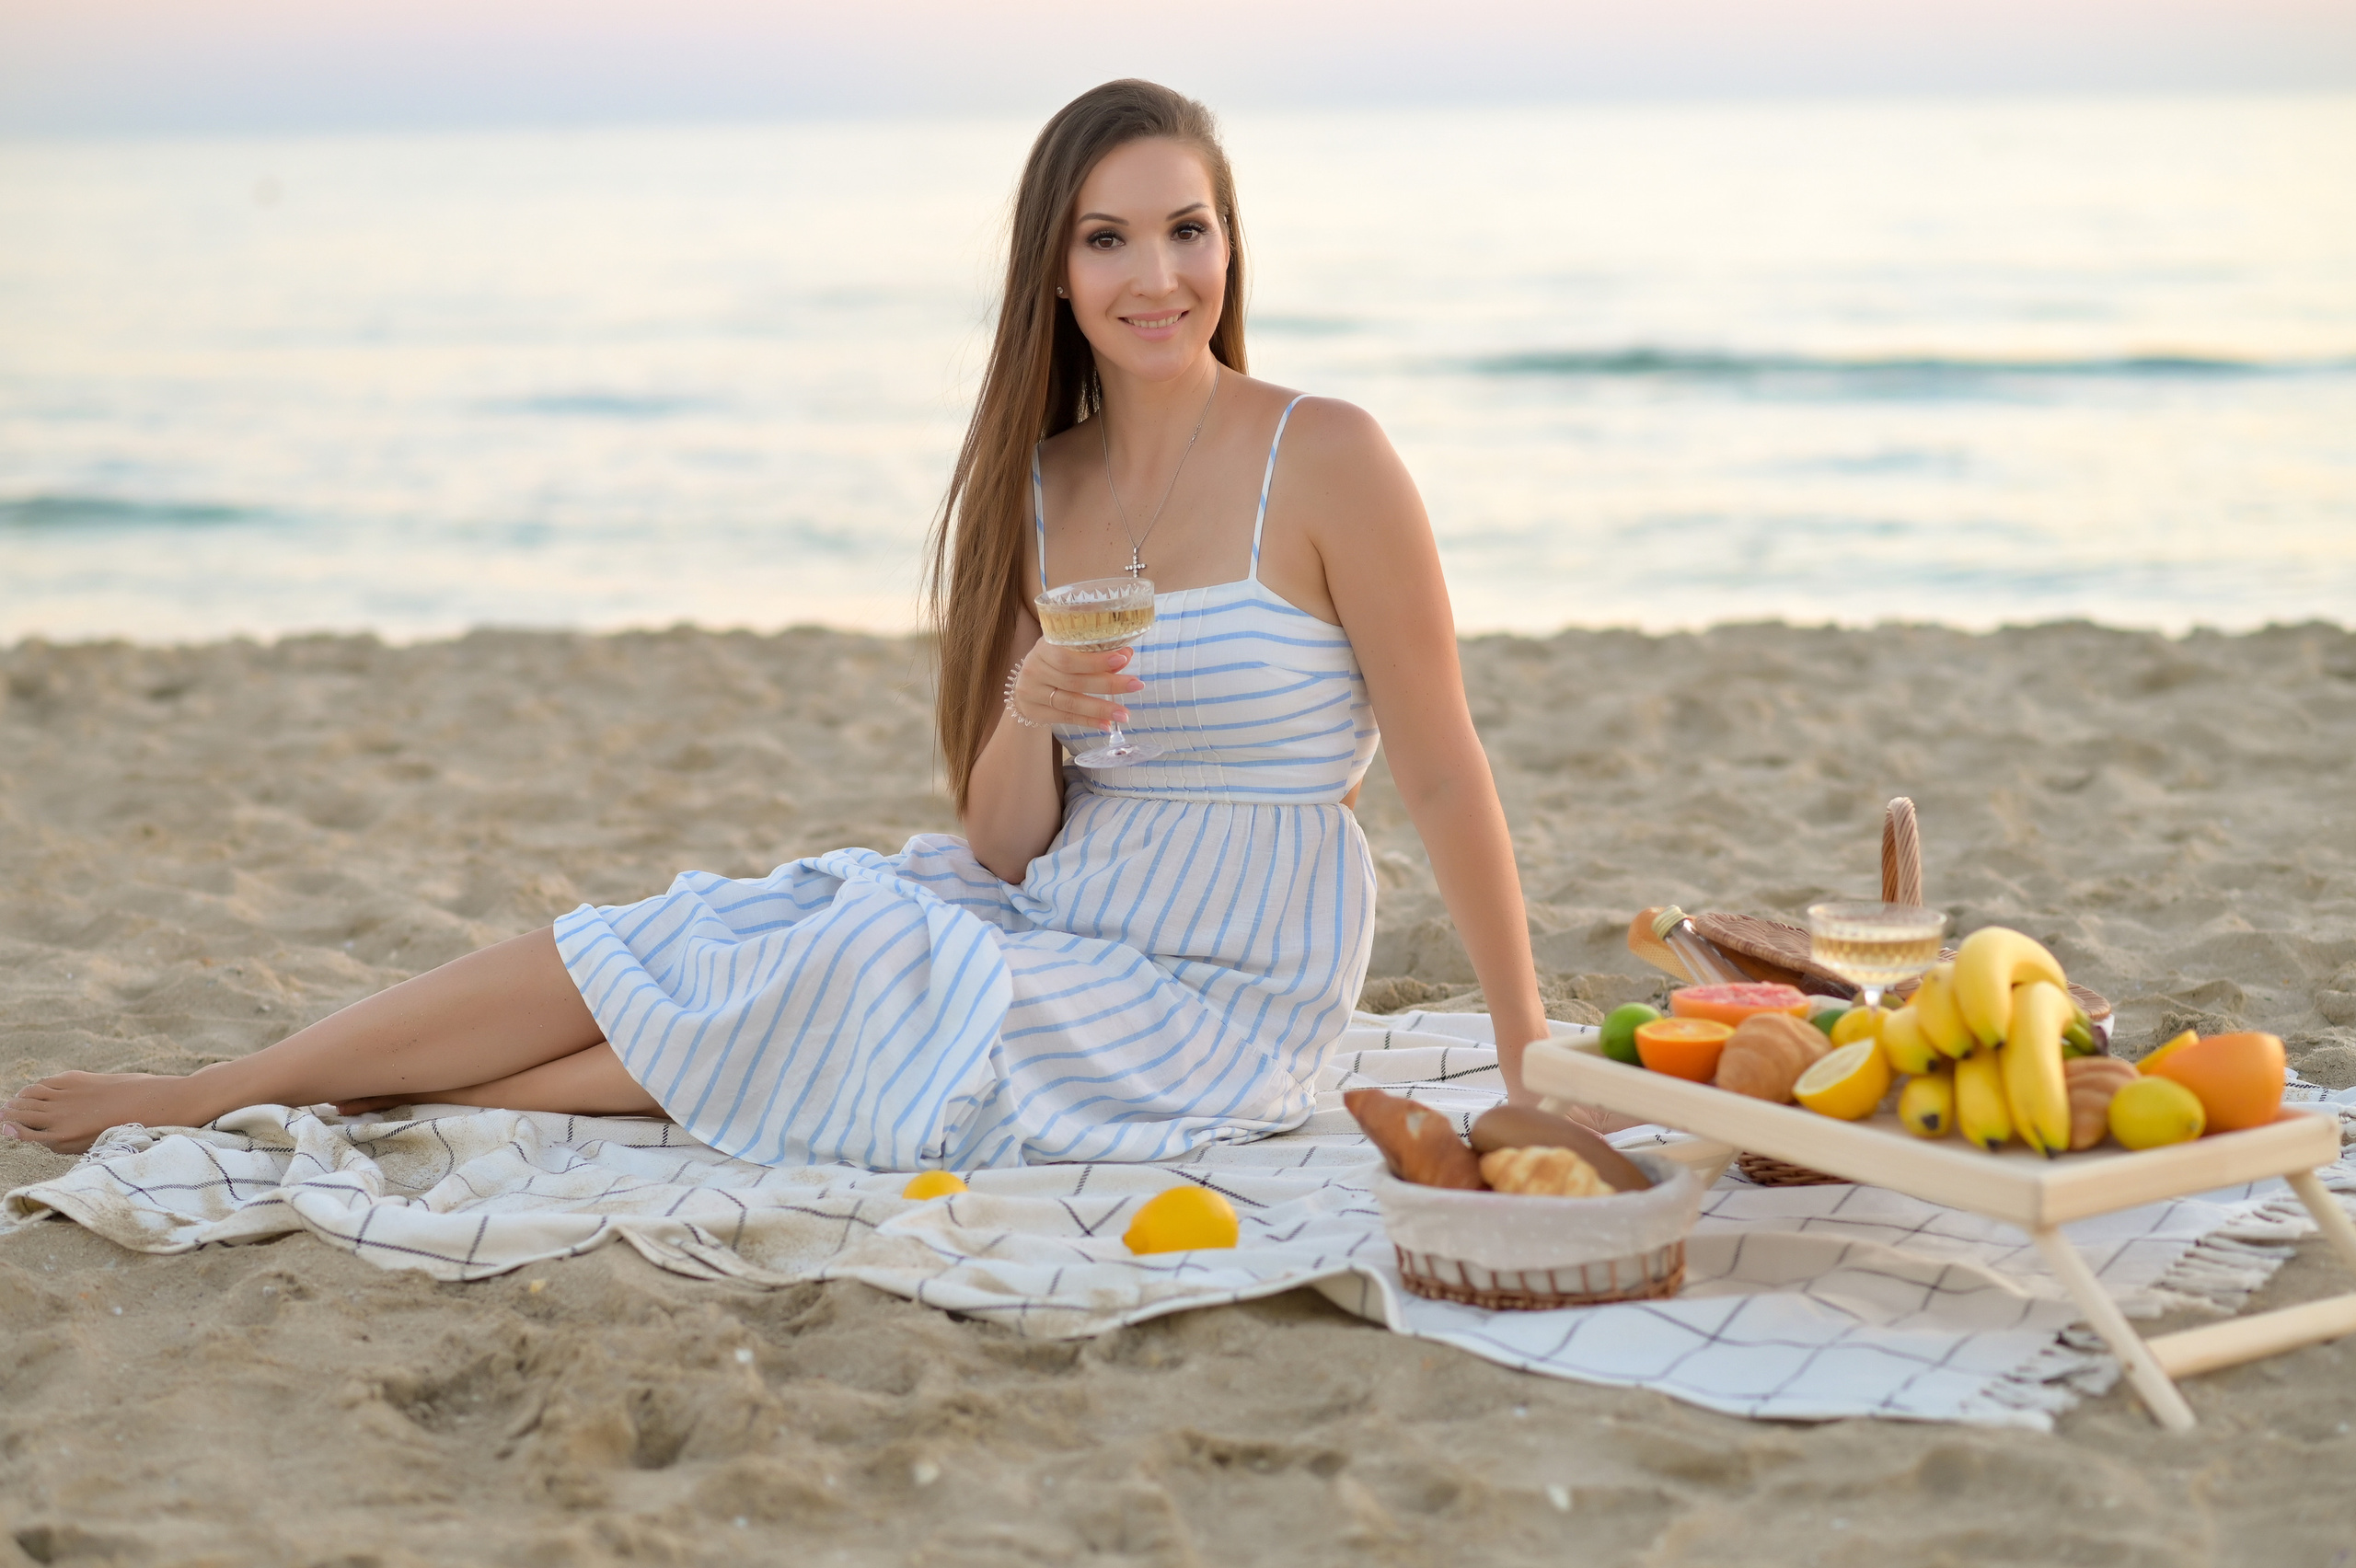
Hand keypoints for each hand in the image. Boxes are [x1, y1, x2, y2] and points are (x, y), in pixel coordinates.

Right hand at [1009, 642, 1142, 730]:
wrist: (1025, 683)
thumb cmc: (1053, 661)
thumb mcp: (1068, 650)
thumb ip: (1094, 652)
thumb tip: (1126, 654)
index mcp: (1044, 647)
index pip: (1068, 656)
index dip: (1096, 660)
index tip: (1123, 660)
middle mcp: (1034, 669)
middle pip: (1074, 681)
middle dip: (1108, 684)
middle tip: (1136, 685)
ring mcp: (1031, 692)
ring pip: (1071, 702)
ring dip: (1101, 709)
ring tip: (1124, 714)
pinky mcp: (1035, 711)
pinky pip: (1065, 718)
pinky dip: (1088, 721)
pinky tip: (1106, 724)